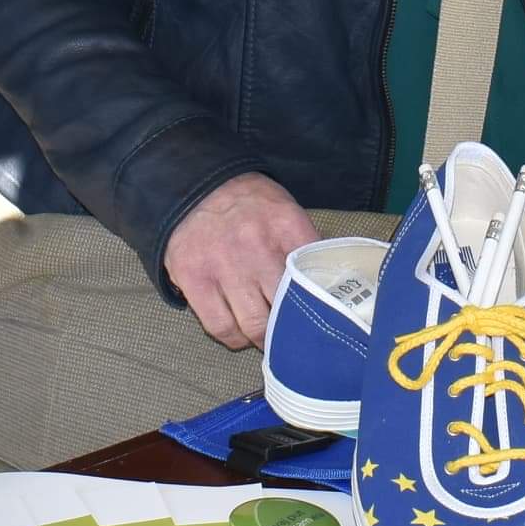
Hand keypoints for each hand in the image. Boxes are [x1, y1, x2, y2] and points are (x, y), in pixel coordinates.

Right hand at [162, 172, 318, 350]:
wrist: (194, 186)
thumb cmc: (247, 204)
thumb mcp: (284, 211)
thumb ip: (305, 244)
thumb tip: (330, 282)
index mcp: (286, 226)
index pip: (315, 277)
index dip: (321, 305)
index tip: (320, 317)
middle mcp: (256, 246)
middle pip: (286, 308)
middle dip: (290, 328)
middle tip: (291, 333)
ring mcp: (223, 264)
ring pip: (253, 325)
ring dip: (262, 339)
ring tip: (264, 336)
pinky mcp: (193, 278)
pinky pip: (220, 326)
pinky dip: (232, 338)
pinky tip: (238, 333)